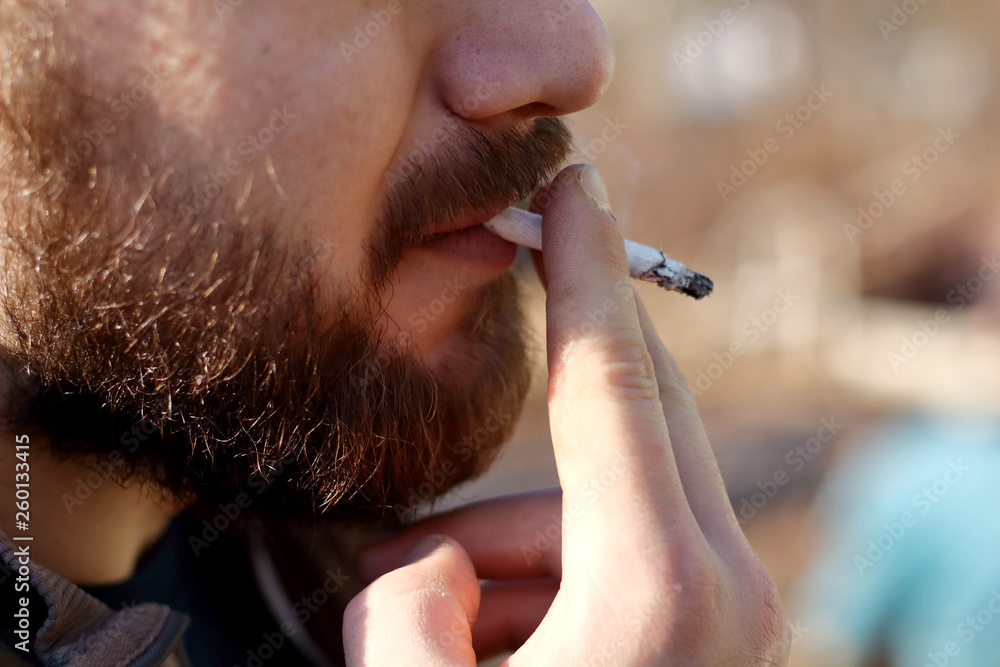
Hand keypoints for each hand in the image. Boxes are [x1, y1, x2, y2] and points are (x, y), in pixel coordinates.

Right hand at [343, 164, 788, 665]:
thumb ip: (401, 602)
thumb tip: (432, 562)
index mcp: (658, 591)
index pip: (612, 381)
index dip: (583, 268)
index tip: (574, 187)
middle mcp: (723, 589)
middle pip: (636, 411)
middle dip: (558, 359)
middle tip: (525, 268)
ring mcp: (739, 618)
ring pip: (609, 503)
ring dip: (511, 539)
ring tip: (438, 614)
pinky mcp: (724, 639)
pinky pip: (626, 557)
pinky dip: (550, 580)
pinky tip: (493, 644)